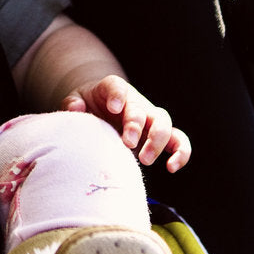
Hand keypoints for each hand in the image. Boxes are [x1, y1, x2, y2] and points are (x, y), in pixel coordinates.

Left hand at [61, 74, 190, 172]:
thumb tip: (75, 108)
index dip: (117, 95)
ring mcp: (149, 118)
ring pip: (164, 124)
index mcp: (113, 89)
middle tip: (127, 143)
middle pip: (142, 108)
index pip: (117, 86)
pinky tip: (171, 167)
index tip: (114, 107)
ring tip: (144, 159)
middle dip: (137, 125)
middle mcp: (135, 102)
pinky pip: (178, 141)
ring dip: (157, 141)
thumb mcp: (76, 100)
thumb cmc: (88, 106)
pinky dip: (181, 152)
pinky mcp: (159, 137)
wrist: (102, 112)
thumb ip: (73, 103)